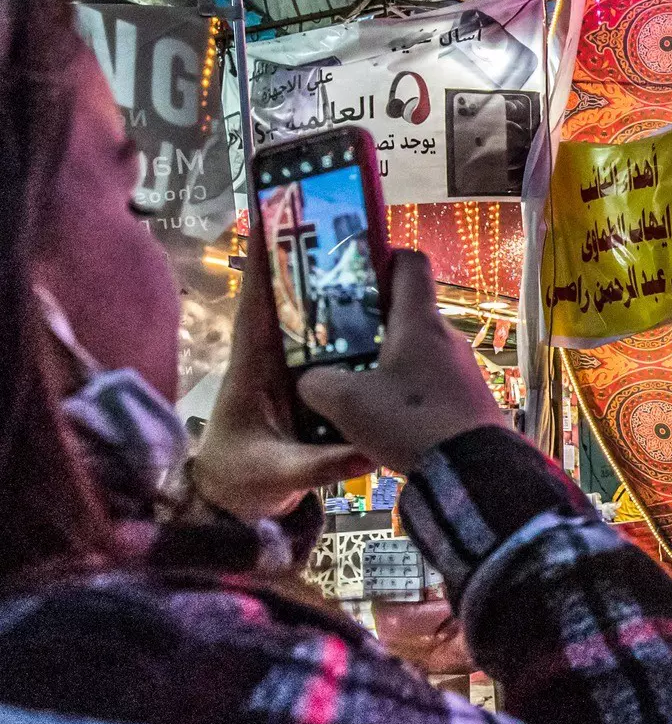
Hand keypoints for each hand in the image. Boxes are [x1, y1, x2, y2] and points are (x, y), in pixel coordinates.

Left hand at [192, 233, 373, 521]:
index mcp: (251, 368)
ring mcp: (291, 371)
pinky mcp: (311, 385)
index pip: (257, 307)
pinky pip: (334, 347)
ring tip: (372, 259)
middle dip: (310, 262)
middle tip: (342, 225)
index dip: (264, 264)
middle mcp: (271, 360)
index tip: (273, 217)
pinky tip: (384, 313)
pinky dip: (353, 327)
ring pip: (314, 321)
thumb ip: (318, 464)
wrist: (236, 506)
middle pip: (290, 301)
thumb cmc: (241, 482)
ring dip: (336, 291)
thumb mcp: (277, 474)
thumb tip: (365, 451)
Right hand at [299, 251, 507, 474]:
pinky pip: (434, 379)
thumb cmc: (410, 423)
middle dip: (376, 319)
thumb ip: (318, 383)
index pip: (411, 263)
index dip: (385, 257)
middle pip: (411, 310)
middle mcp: (447, 336)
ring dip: (391, 357)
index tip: (358, 270)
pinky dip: (409, 386)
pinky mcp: (471, 397)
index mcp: (420, 322)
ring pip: (421, 348)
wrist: (473, 468)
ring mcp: (464, 367)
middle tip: (342, 335)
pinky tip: (388, 412)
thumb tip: (310, 380)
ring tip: (359, 380)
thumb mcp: (346, 403)